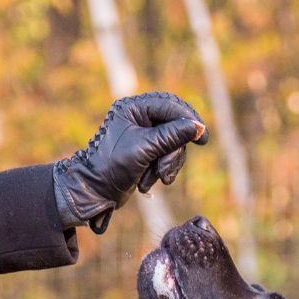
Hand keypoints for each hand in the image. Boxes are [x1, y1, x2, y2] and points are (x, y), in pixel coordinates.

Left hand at [52, 92, 207, 233]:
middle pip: (174, 127)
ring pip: (173, 145)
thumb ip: (171, 136)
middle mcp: (139, 118)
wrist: (95, 192)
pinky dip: (161, 172)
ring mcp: (143, 136)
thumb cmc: (112, 167)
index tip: (203, 137)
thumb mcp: (144, 149)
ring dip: (167, 166)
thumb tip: (197, 127)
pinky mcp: (146, 153)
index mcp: (133, 108)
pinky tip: (146, 183)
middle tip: (165, 173)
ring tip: (154, 180)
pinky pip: (166, 157)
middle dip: (173, 152)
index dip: (188, 120)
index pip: (170, 106)